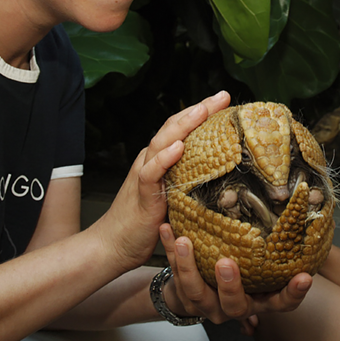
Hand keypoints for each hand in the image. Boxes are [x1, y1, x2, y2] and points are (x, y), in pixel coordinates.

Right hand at [93, 91, 230, 271]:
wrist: (114, 244)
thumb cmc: (146, 222)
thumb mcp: (175, 197)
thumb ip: (190, 181)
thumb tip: (225, 176)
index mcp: (161, 159)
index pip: (182, 128)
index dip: (202, 112)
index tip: (224, 99)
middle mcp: (151, 160)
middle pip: (174, 127)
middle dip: (198, 109)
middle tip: (221, 96)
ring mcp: (145, 174)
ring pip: (162, 142)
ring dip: (182, 125)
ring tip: (202, 110)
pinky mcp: (141, 193)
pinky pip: (150, 173)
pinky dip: (163, 158)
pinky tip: (177, 148)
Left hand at [159, 224, 311, 334]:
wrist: (197, 290)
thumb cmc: (239, 269)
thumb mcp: (259, 265)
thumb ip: (273, 248)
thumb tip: (295, 213)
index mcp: (259, 299)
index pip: (282, 302)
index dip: (294, 292)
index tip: (303, 277)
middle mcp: (234, 306)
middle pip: (234, 304)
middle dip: (229, 285)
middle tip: (225, 264)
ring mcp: (208, 304)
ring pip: (196, 292)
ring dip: (188, 266)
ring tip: (184, 242)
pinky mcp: (184, 294)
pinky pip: (174, 273)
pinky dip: (168, 250)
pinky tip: (167, 229)